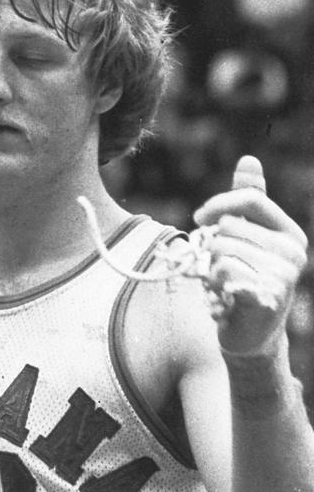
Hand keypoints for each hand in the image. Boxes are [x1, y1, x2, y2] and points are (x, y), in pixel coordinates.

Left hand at [192, 155, 307, 355]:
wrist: (250, 333)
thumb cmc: (243, 277)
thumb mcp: (246, 235)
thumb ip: (248, 199)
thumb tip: (249, 159)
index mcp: (289, 233)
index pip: (250, 198)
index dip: (218, 204)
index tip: (200, 218)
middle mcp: (293, 252)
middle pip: (230, 225)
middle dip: (213, 245)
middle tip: (221, 266)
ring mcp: (283, 274)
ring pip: (223, 248)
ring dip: (212, 266)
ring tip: (225, 281)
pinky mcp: (267, 295)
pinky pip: (224, 270)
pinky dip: (215, 281)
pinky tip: (226, 294)